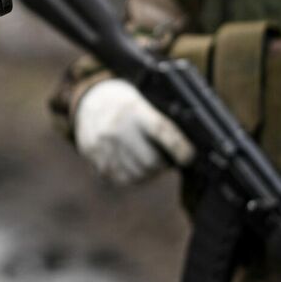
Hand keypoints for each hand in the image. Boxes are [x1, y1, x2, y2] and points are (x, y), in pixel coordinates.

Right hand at [73, 78, 195, 186]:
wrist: (92, 102)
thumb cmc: (130, 104)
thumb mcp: (145, 102)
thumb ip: (162, 122)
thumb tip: (186, 149)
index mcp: (135, 110)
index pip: (160, 130)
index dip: (178, 147)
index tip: (189, 157)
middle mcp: (117, 129)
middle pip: (151, 161)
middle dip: (163, 163)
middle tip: (166, 158)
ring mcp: (104, 148)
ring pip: (138, 174)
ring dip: (148, 171)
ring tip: (146, 156)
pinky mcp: (97, 161)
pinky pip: (123, 179)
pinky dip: (132, 174)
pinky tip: (132, 161)